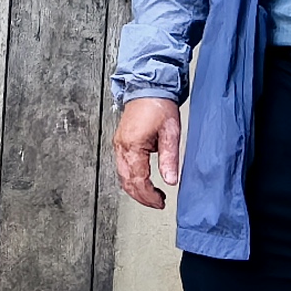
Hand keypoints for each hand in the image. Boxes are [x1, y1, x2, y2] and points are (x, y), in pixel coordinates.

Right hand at [113, 95, 183, 210]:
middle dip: (142, 197)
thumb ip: (170, 158)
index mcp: (132, 146)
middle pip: (127, 182)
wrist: (149, 88)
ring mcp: (119, 145)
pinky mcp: (121, 143)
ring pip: (122, 177)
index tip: (160, 202)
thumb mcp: (170, 132)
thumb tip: (171, 180)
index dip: (149, 196)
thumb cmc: (159, 105)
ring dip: (136, 190)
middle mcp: (122, 147)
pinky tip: (143, 181)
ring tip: (152, 195)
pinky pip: (122, 168)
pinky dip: (132, 179)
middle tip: (157, 203)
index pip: (138, 180)